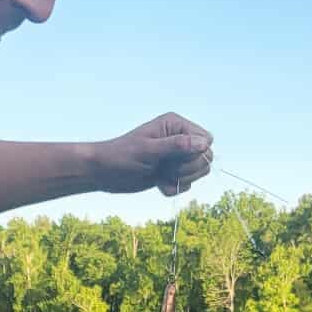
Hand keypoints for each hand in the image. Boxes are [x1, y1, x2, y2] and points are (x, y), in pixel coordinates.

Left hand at [97, 113, 213, 196]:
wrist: (105, 173)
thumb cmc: (122, 156)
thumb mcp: (148, 151)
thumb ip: (176, 146)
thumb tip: (205, 143)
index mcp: (175, 125)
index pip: (206, 140)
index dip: (196, 154)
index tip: (175, 159)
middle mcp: (179, 138)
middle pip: (206, 157)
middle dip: (188, 169)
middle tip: (165, 169)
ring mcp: (176, 155)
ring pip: (199, 171)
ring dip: (181, 179)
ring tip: (161, 176)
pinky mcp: (172, 172)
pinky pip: (187, 183)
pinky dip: (174, 187)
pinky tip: (158, 183)